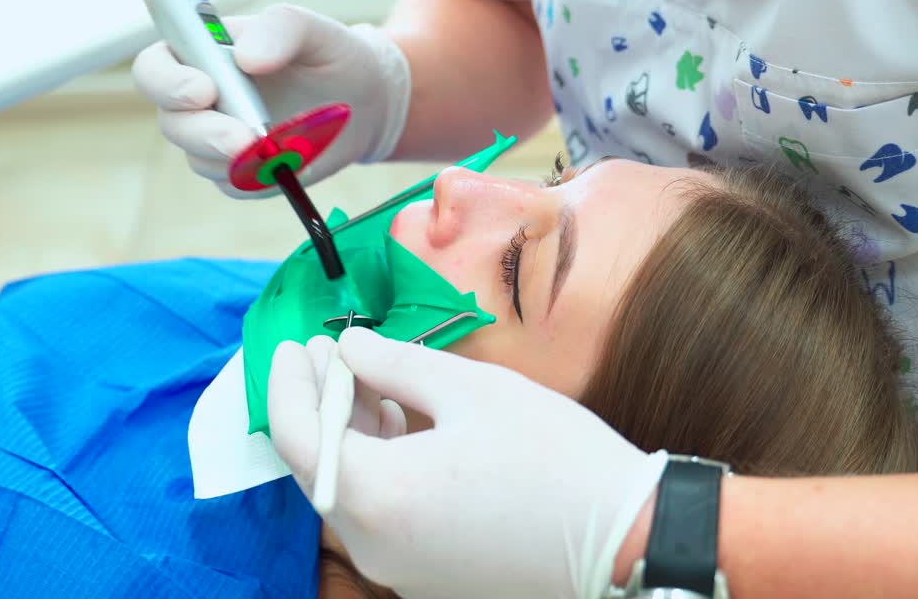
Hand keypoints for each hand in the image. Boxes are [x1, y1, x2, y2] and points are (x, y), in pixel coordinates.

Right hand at [131, 4, 410, 197]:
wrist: (366, 103)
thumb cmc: (334, 56)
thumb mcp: (316, 30)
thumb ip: (281, 28)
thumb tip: (246, 57)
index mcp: (204, 53)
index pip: (155, 66)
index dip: (167, 82)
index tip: (204, 90)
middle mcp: (202, 97)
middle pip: (173, 123)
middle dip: (205, 134)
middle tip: (245, 140)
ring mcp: (217, 137)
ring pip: (200, 159)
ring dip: (236, 160)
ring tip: (281, 149)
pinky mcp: (240, 172)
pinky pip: (234, 184)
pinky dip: (259, 178)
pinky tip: (290, 162)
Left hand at [268, 328, 667, 598]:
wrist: (629, 541)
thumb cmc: (553, 458)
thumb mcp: (468, 389)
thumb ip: (391, 363)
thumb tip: (347, 348)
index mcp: (376, 498)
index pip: (295, 436)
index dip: (288, 382)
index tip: (297, 342)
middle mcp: (375, 546)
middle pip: (321, 465)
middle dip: (322, 403)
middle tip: (333, 350)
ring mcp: (401, 570)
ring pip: (353, 490)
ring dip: (354, 433)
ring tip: (372, 379)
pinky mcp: (429, 577)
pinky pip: (384, 514)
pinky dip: (382, 466)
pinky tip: (405, 424)